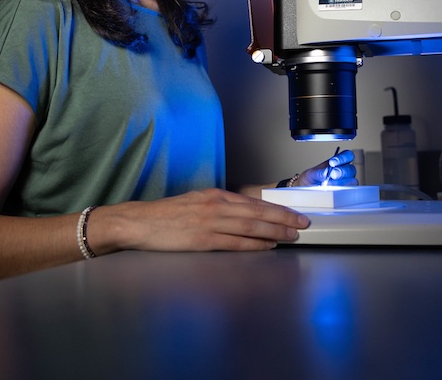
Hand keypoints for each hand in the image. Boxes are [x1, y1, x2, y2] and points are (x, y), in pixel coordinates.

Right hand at [101, 188, 309, 251]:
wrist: (139, 222)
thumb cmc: (165, 215)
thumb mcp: (196, 202)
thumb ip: (218, 207)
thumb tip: (241, 215)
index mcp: (215, 195)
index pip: (253, 202)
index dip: (276, 208)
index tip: (292, 213)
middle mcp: (216, 206)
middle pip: (257, 212)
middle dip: (283, 218)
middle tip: (302, 223)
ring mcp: (210, 223)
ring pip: (251, 227)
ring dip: (275, 231)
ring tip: (291, 235)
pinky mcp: (203, 240)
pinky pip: (235, 243)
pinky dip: (255, 244)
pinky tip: (267, 246)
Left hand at [292, 149, 357, 186]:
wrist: (308, 188)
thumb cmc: (312, 178)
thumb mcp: (312, 173)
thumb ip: (318, 172)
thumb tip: (326, 173)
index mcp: (339, 161)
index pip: (347, 155)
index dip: (342, 158)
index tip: (332, 163)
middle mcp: (345, 170)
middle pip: (350, 169)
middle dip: (341, 172)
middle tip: (332, 175)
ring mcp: (347, 181)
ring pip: (352, 180)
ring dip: (341, 182)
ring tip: (329, 184)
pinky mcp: (346, 190)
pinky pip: (349, 190)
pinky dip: (341, 189)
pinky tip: (333, 189)